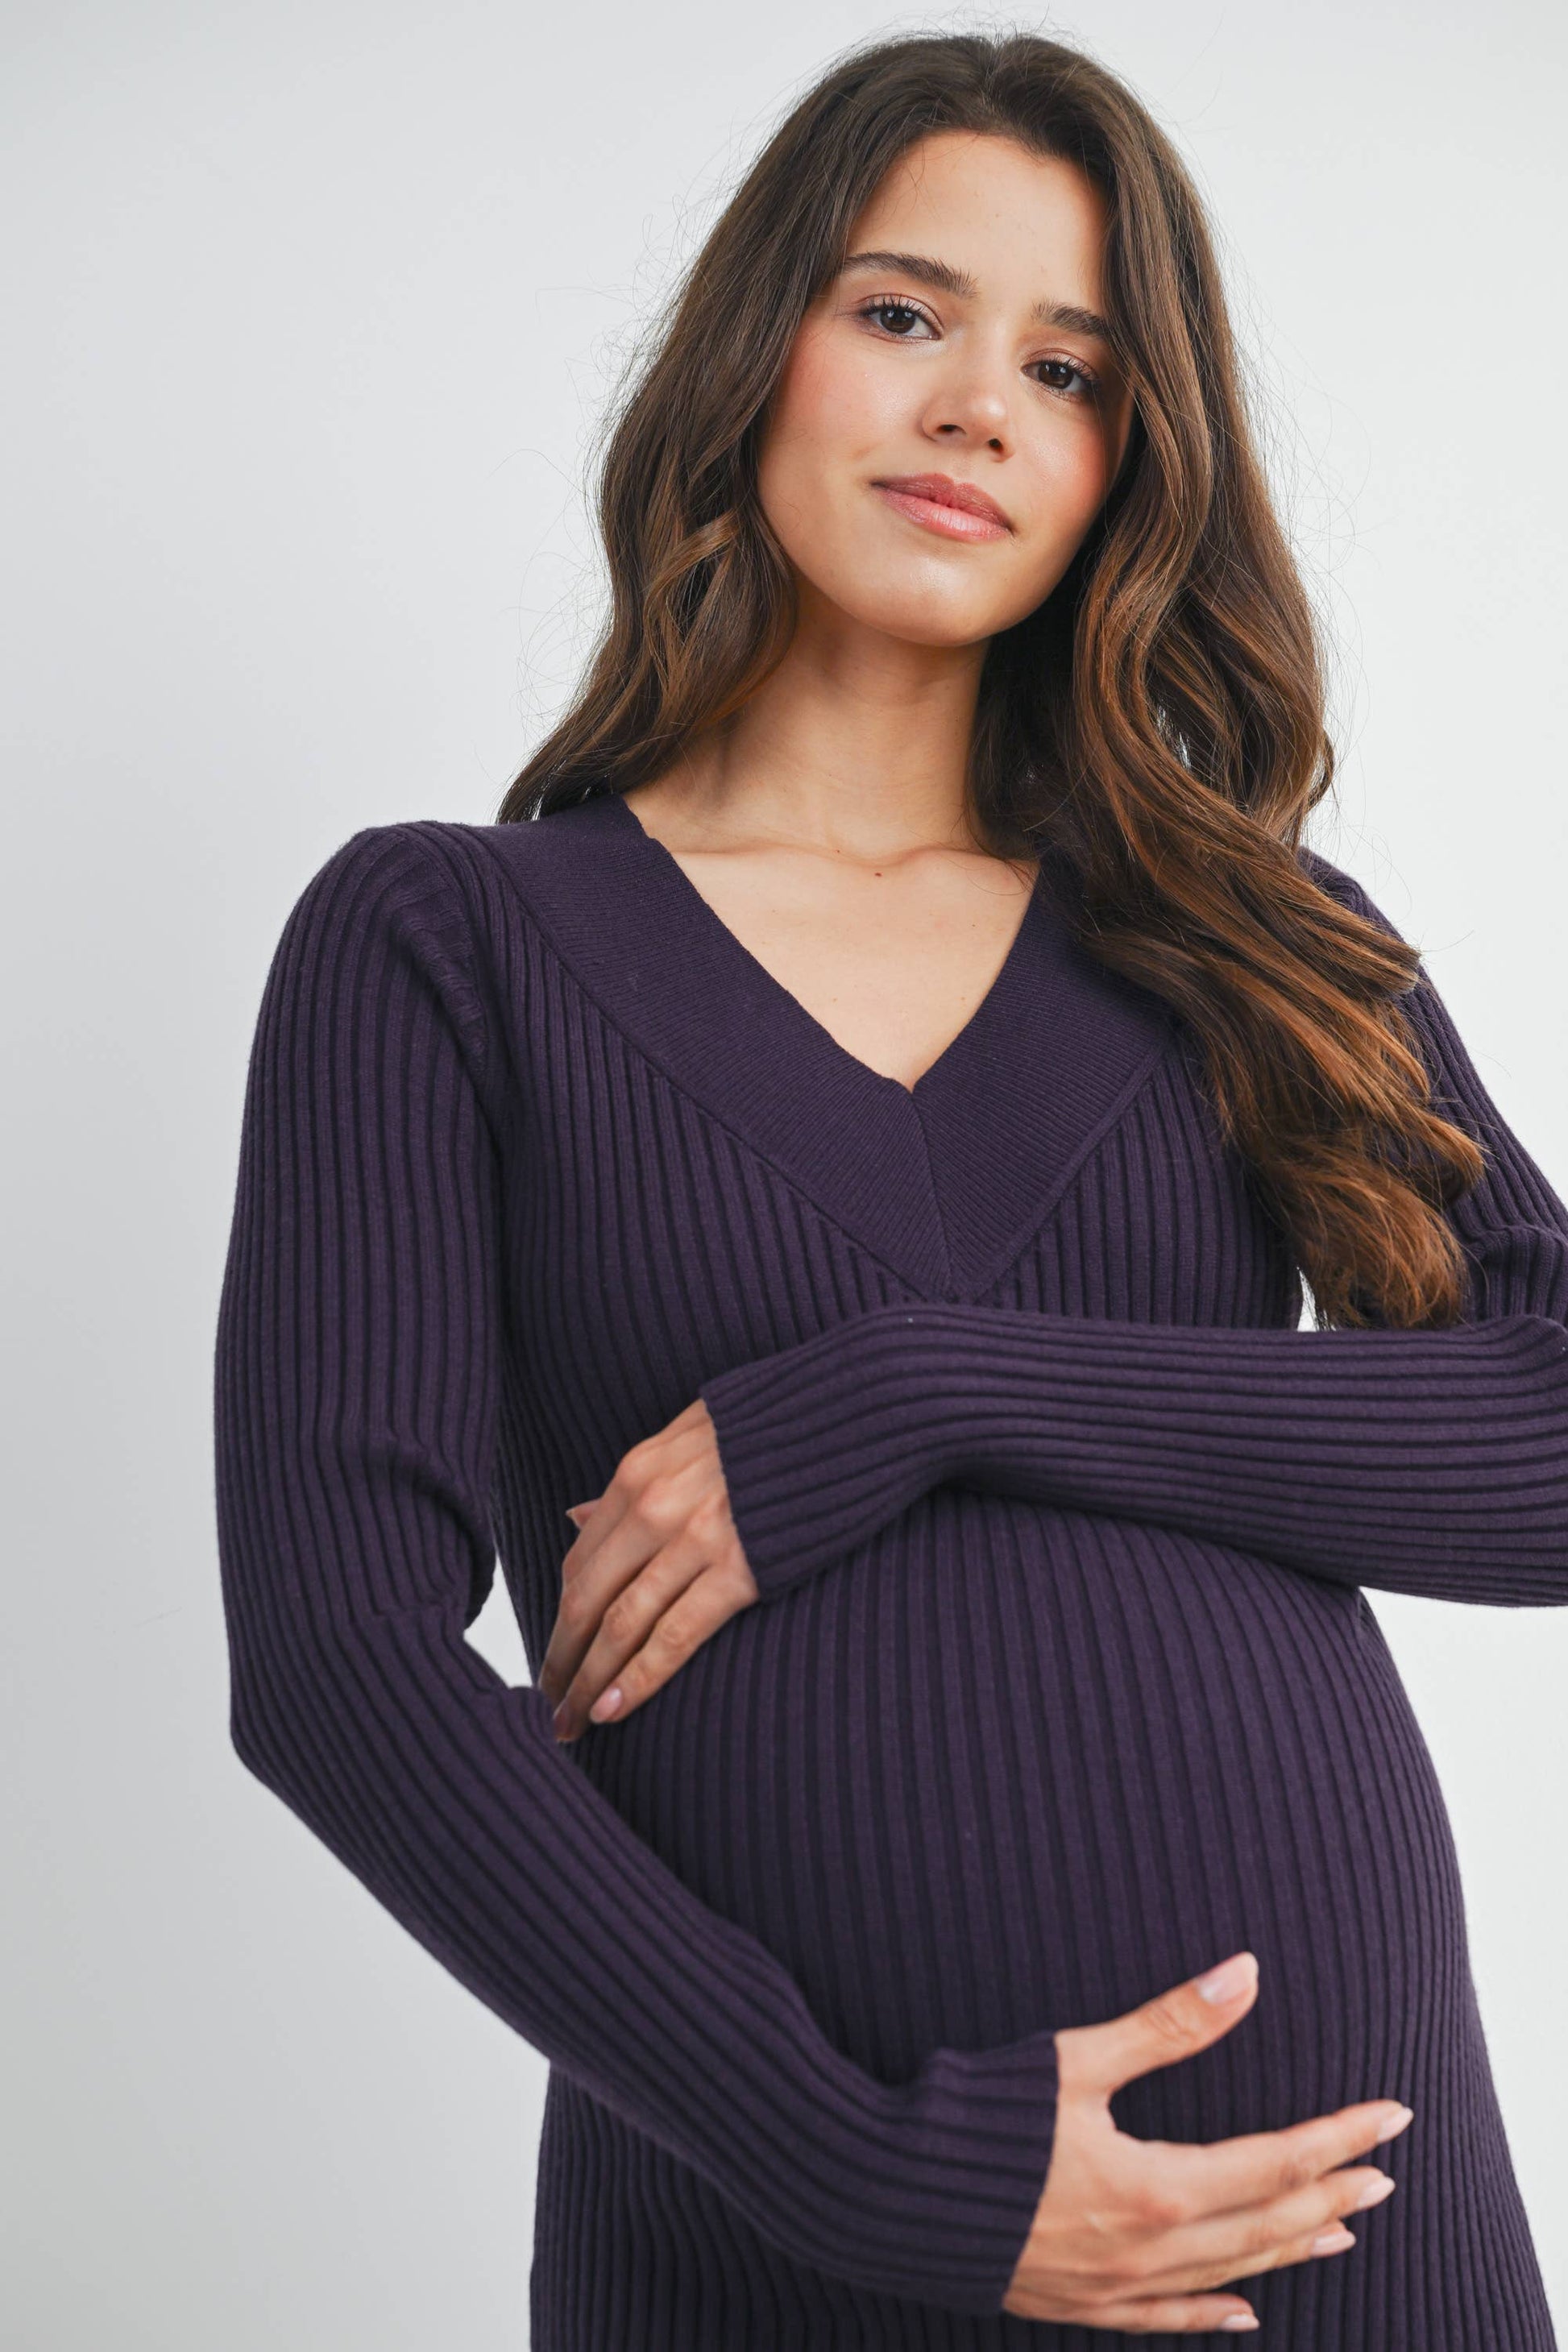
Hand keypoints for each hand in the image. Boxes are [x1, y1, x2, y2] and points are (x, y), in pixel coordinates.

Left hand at [538, 1399, 759, 1738]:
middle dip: (561, 1659)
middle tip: (547, 1706)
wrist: (849, 1414)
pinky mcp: (740, 1570)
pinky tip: (611, 1709)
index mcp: (637, 1473)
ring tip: (569, 1724)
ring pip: (620, 1624)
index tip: (557, 1655)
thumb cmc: (769, 1428)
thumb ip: (634, 1482)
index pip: (580, 1560)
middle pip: (586, 1598)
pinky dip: (637, 1678)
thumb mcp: (687, 1437)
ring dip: (587, 1680)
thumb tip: (574, 1515)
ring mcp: (694, 1540)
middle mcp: (653, 1507)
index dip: (562, 1616)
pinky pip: (674, 1636)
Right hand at [1003, 1952, 1412, 2332]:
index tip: (1390, 2117)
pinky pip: (1165, 2321)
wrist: (885, 2194)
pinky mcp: (1078, 2305)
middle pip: (1265, 2223)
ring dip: (1289, 2248)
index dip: (1338, 2138)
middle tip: (1385, 2174)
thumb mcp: (1076, 2059)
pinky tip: (1244, 2312)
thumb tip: (1245, 1973)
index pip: (1275, 2162)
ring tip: (1340, 2231)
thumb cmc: (978, 2117)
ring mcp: (1115, 2288)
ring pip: (1227, 2273)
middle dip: (1331, 2195)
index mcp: (1155, 2188)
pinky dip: (1212, 2313)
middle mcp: (1147, 2250)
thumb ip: (1168, 2025)